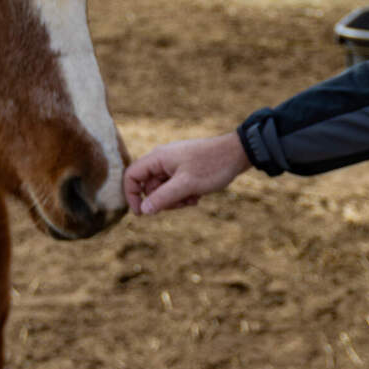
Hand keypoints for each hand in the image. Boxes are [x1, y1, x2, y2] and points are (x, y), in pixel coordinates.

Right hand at [123, 132, 250, 214]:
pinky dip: (184, 194)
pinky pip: (175, 187)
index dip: (132, 196)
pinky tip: (198, 195)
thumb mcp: (186, 185)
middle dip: (162, 200)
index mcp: (158, 158)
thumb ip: (162, 198)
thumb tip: (143, 211)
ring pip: (163, 189)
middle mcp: (163, 159)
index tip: (141, 214)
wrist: (237, 153)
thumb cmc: (212, 165)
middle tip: (181, 203)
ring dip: (176, 199)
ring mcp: (174, 164)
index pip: (132, 176)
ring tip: (193, 197)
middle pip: (149, 187)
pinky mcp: (185, 170)